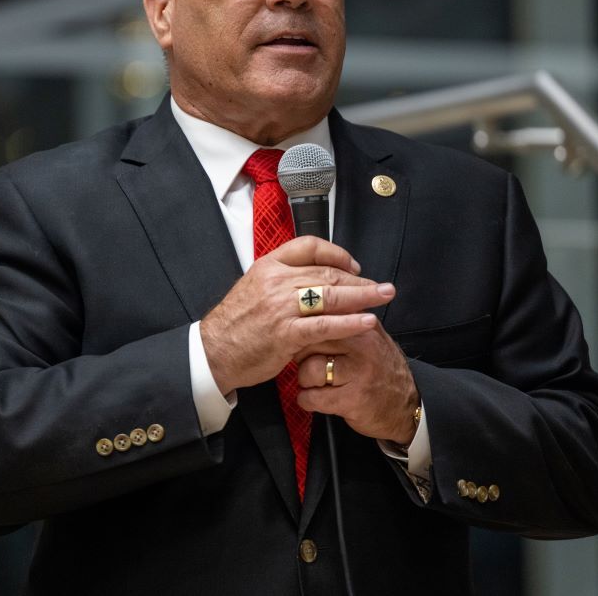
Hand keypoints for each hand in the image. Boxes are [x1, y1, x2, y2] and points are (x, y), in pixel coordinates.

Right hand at [200, 236, 395, 394]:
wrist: (213, 351)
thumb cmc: (236, 324)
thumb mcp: (254, 287)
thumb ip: (282, 279)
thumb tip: (313, 277)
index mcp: (268, 265)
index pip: (309, 246)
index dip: (336, 253)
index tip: (353, 264)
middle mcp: (276, 281)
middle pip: (327, 272)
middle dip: (359, 278)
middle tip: (381, 285)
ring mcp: (281, 307)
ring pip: (331, 295)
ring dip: (363, 295)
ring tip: (384, 295)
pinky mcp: (286, 333)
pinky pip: (326, 324)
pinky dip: (350, 322)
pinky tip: (368, 321)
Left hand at [295, 318, 419, 445]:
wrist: (404, 406)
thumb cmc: (379, 368)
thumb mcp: (369, 336)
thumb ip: (345, 319)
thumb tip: (311, 304)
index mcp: (363, 324)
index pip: (320, 316)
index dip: (305, 331)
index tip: (303, 339)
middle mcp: (363, 345)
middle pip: (309, 342)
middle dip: (302, 356)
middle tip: (312, 364)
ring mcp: (359, 373)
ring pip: (308, 371)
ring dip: (306, 381)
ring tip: (318, 383)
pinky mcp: (353, 399)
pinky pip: (312, 397)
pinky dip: (308, 401)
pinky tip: (318, 399)